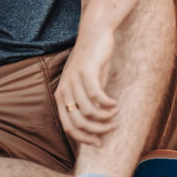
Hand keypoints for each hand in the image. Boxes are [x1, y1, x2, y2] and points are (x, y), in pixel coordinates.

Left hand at [54, 22, 118, 145]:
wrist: (94, 34)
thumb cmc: (92, 62)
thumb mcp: (85, 86)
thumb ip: (86, 104)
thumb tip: (94, 128)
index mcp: (61, 95)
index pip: (68, 127)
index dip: (84, 139)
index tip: (99, 142)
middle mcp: (64, 89)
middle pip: (78, 123)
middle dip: (97, 131)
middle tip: (112, 128)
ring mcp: (74, 81)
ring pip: (89, 112)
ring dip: (105, 118)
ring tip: (115, 114)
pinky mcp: (86, 72)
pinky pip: (97, 97)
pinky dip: (108, 105)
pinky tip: (115, 104)